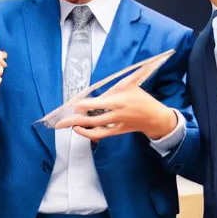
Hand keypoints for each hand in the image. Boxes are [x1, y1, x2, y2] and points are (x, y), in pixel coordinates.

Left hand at [54, 86, 176, 140]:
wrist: (155, 118)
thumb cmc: (142, 99)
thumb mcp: (131, 86)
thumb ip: (115, 85)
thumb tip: (100, 83)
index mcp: (120, 101)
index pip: (99, 104)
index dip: (86, 105)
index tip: (75, 105)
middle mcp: (117, 114)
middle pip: (93, 120)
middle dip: (76, 121)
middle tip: (61, 121)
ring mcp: (116, 124)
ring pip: (95, 130)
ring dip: (80, 128)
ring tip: (68, 125)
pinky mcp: (117, 131)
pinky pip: (101, 134)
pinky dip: (89, 133)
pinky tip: (79, 129)